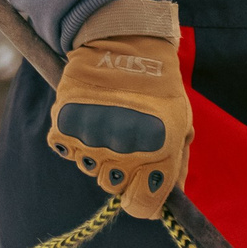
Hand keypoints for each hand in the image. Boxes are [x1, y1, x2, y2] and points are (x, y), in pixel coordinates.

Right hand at [49, 0, 191, 219]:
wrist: (125, 41)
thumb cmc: (159, 87)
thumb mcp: (181, 123)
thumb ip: (176, 167)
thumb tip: (166, 205)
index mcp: (161, 149)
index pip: (143, 206)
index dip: (143, 201)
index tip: (143, 189)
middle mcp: (125, 147)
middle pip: (114, 188)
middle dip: (122, 172)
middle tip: (128, 142)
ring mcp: (92, 136)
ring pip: (89, 168)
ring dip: (99, 152)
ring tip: (110, 121)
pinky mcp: (65, 123)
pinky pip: (67, 149)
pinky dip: (75, 137)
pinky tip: (89, 115)